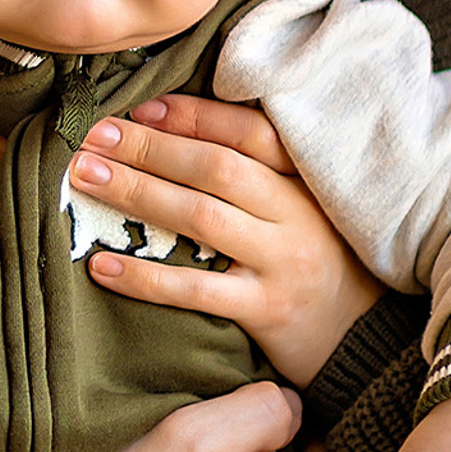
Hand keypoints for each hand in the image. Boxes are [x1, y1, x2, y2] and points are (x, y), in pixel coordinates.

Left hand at [66, 94, 383, 385]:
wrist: (364, 342)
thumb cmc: (319, 261)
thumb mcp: (302, 208)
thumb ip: (258, 173)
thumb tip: (173, 130)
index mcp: (305, 182)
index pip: (248, 133)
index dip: (193, 116)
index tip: (143, 108)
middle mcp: (297, 215)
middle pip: (214, 168)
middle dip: (149, 148)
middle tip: (95, 136)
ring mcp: (282, 263)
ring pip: (201, 218)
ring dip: (137, 193)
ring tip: (86, 178)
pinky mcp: (266, 310)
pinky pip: (196, 289)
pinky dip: (145, 277)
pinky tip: (102, 265)